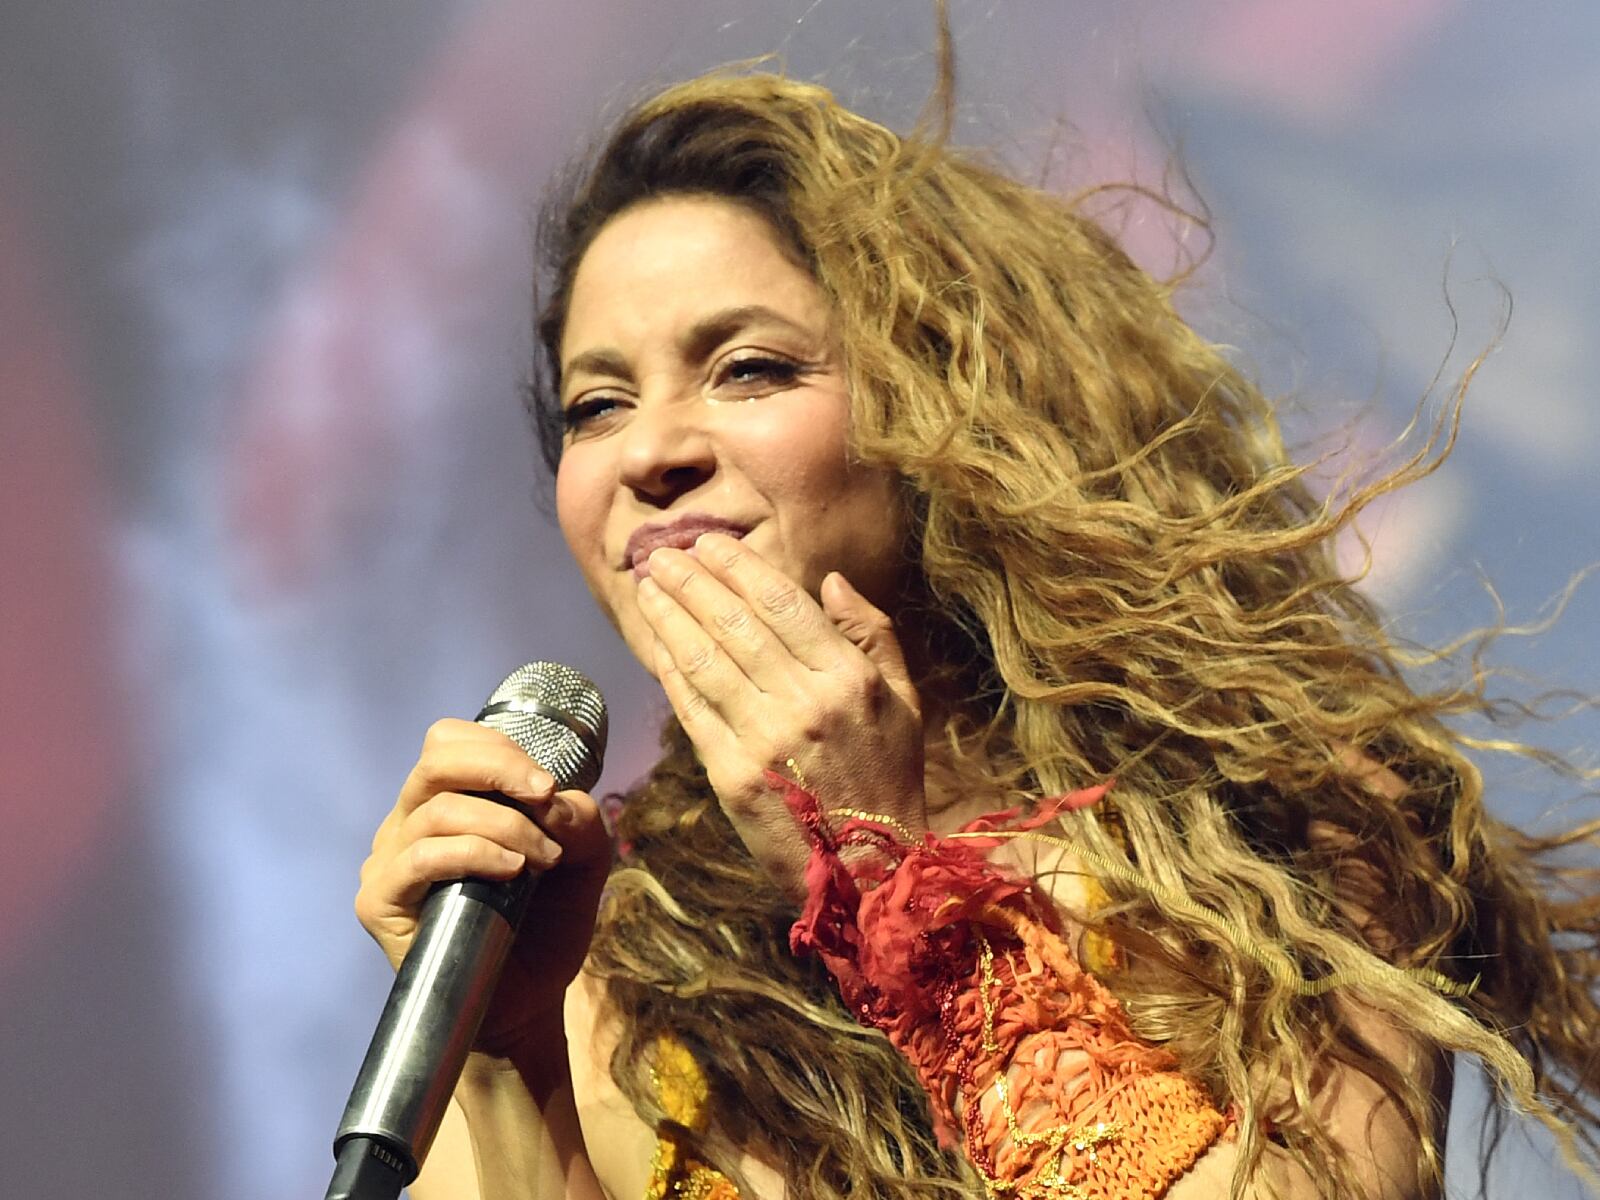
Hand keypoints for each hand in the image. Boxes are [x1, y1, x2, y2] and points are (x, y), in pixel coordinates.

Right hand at [355, 719, 613, 1058]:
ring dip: (505, 825)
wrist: (528, 1001)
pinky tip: (511, 871)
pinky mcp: (379, 902)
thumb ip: (580, 820)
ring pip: (438, 810)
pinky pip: (420, 857)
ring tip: (542, 860)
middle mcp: (408, 823)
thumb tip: (555, 799)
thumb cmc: (547, 924)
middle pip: (436, 759)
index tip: (548, 783)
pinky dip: (474, 853)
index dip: (500, 748)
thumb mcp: (582, 861)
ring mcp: (388, 861)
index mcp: (446, 801)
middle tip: (544, 795)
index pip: (451, 742)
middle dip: (500, 768)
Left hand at [637, 531, 927, 896]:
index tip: (709, 544)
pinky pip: (693, 710)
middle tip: (660, 553)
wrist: (871, 871)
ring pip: (705, 660)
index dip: (739, 567)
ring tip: (647, 587)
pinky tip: (655, 645)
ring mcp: (764, 739)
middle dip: (692, 582)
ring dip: (670, 617)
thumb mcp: (905, 701)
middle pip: (735, 624)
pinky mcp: (731, 776)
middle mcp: (804, 701)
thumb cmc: (889, 779)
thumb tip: (831, 580)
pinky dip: (671, 672)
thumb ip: (873, 633)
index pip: (783, 603)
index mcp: (849, 678)